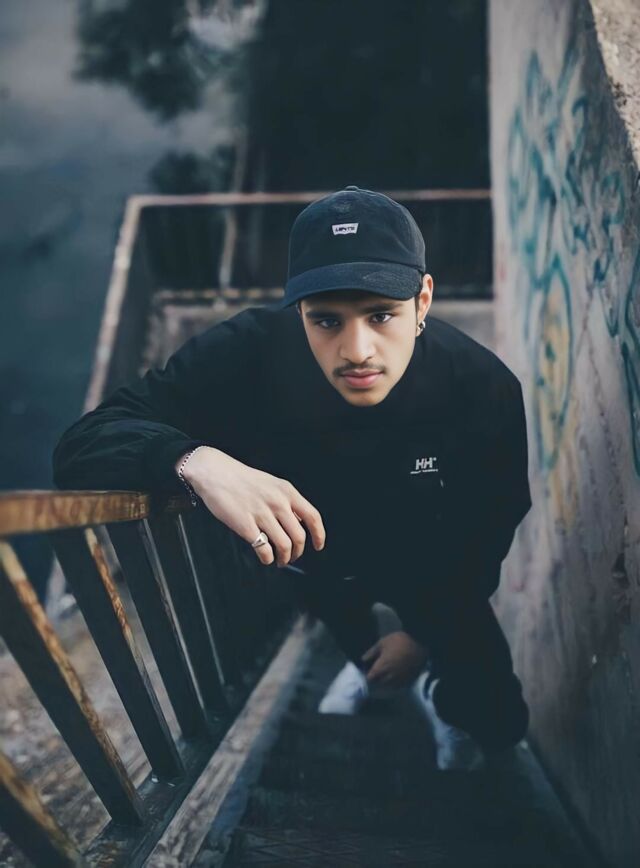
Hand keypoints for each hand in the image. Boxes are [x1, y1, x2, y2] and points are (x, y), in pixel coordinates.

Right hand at [177, 446, 325, 566]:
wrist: (215, 472)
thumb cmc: (242, 479)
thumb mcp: (272, 484)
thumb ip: (286, 501)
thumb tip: (298, 523)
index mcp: (287, 491)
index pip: (312, 517)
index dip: (319, 535)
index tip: (318, 545)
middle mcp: (277, 502)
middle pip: (299, 536)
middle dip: (298, 552)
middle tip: (292, 556)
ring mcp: (261, 514)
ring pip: (284, 545)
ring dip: (284, 558)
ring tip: (279, 560)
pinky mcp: (245, 524)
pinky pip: (264, 549)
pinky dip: (267, 558)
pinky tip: (265, 557)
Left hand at [361, 631, 427, 687]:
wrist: (420, 643)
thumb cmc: (399, 641)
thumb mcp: (382, 642)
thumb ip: (371, 652)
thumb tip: (362, 660)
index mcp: (381, 668)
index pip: (369, 679)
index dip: (366, 676)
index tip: (366, 672)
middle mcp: (389, 678)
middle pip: (378, 685)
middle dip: (374, 681)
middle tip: (374, 674)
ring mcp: (399, 681)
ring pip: (388, 688)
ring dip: (384, 684)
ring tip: (383, 677)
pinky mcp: (408, 681)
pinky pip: (398, 687)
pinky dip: (394, 685)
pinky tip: (393, 679)